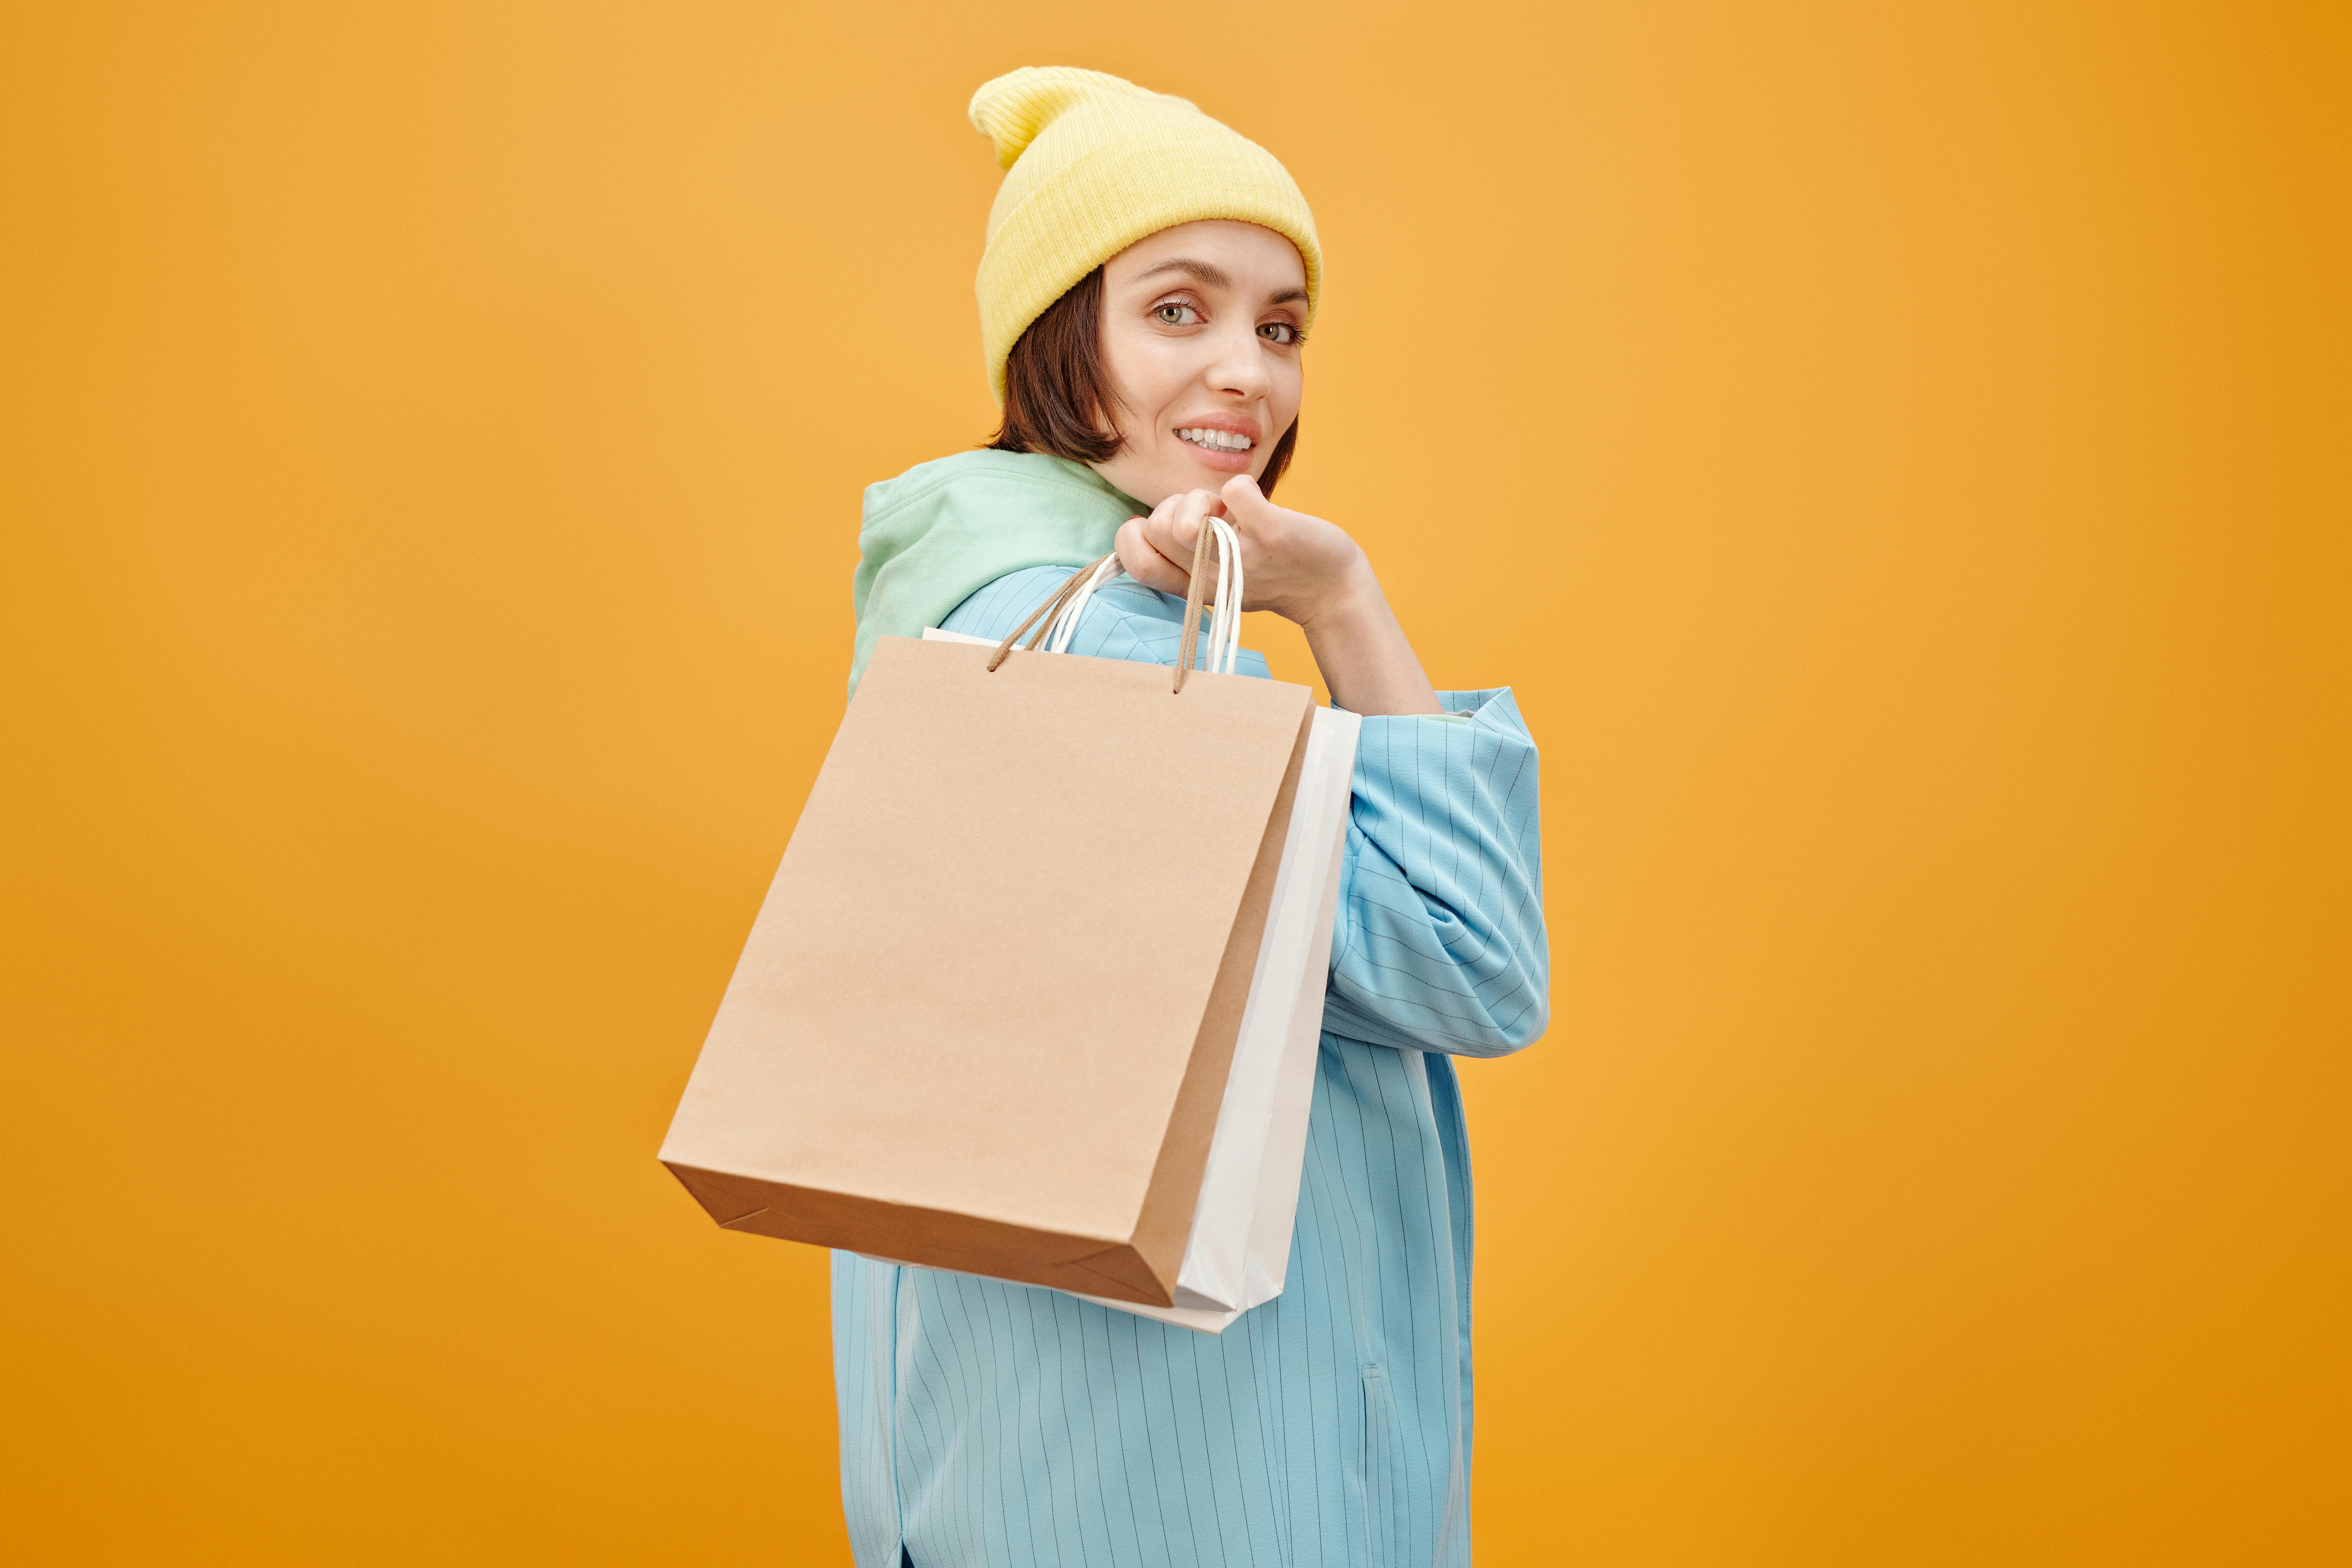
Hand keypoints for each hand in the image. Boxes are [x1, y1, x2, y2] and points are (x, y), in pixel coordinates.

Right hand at [1112, 475, 1372, 631]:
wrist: (1330, 588)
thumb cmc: (1270, 574)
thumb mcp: (1216, 577)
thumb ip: (1181, 556)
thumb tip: (1139, 525)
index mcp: (1192, 586)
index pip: (1136, 562)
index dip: (1135, 535)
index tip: (1168, 530)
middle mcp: (1210, 577)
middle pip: (1156, 530)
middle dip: (1174, 506)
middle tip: (1206, 516)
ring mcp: (1240, 556)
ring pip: (1183, 520)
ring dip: (1201, 498)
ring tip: (1226, 511)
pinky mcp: (1271, 533)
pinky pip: (1235, 490)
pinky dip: (1242, 486)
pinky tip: (1255, 502)